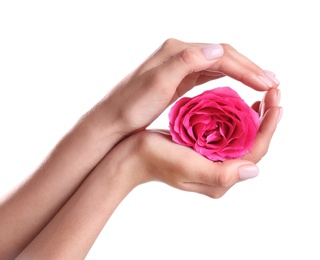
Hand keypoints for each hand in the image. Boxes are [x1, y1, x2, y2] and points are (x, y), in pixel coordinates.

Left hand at [103, 38, 278, 133]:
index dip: (246, 68)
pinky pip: (209, 74)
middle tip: (272, 83)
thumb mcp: (157, 84)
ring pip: (218, 64)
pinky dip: (226, 78)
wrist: (113, 119)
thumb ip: (185, 63)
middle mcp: (180, 54)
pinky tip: (237, 84)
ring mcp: (179, 66)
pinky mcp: (178, 79)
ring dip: (241, 72)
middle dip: (249, 68)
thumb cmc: (132, 106)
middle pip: (223, 56)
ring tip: (261, 84)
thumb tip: (218, 49)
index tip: (267, 82)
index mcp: (177, 52)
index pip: (221, 54)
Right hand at [119, 87, 280, 197]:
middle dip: (266, 118)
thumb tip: (254, 171)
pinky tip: (237, 103)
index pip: (255, 153)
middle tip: (273, 93)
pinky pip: (228, 133)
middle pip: (253, 144)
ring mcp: (213, 159)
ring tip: (261, 96)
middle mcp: (221, 171)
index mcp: (222, 179)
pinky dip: (236, 117)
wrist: (132, 157)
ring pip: (243, 137)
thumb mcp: (187, 168)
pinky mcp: (204, 149)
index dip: (268, 127)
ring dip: (254, 116)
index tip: (276, 102)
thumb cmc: (156, 161)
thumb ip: (221, 175)